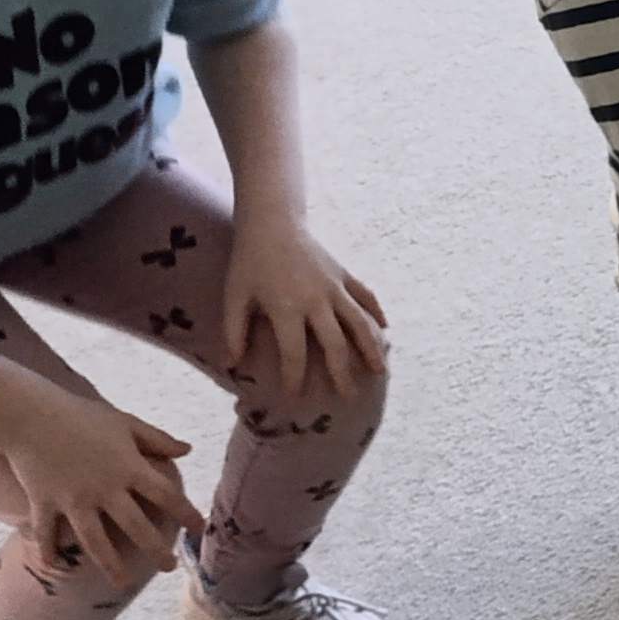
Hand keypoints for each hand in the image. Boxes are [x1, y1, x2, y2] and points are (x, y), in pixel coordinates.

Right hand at [2, 390, 198, 570]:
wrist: (29, 413)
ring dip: (110, 565)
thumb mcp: (124, 422)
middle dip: (155, 549)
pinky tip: (53, 566)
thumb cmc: (80, 414)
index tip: (200, 529)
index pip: (166, 494)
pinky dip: (48, 549)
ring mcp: (74, 499)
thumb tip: (188, 450)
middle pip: (136, 526)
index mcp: (128, 467)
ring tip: (123, 584)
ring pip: (96, 541)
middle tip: (169, 567)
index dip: (187, 512)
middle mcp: (104, 488)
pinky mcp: (45, 502)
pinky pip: (47, 532)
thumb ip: (157, 439)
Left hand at [219, 219, 388, 401]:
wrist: (273, 223)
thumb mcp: (235, 296)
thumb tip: (233, 364)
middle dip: (342, 373)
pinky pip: (366, 297)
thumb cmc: (250, 261)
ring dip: (371, 348)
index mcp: (287, 308)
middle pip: (335, 344)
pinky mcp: (344, 275)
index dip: (295, 377)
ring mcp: (335, 287)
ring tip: (379, 371)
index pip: (294, 353)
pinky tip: (385, 330)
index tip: (296, 396)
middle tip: (348, 396)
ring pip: (360, 323)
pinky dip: (376, 314)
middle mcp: (316, 301)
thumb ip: (234, 331)